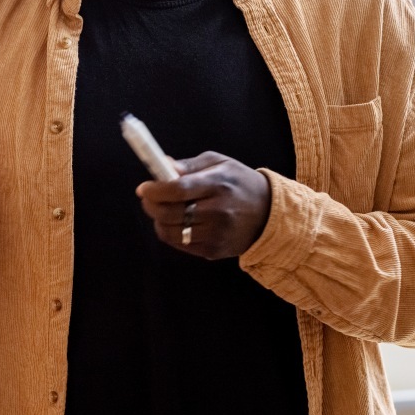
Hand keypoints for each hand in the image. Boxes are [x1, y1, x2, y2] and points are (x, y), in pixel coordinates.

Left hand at [135, 151, 271, 259]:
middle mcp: (217, 211)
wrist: (269, 213)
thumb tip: (161, 165)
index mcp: (218, 184)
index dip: (156, 190)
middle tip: (148, 198)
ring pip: (171, 232)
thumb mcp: (220, 163)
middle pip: (171, 213)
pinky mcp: (214, 250)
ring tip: (163, 210)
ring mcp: (216, 234)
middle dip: (151, 205)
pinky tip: (178, 223)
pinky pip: (181, 244)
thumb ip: (189, 166)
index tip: (144, 188)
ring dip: (159, 220)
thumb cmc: (240, 182)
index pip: (179, 189)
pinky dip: (172, 233)